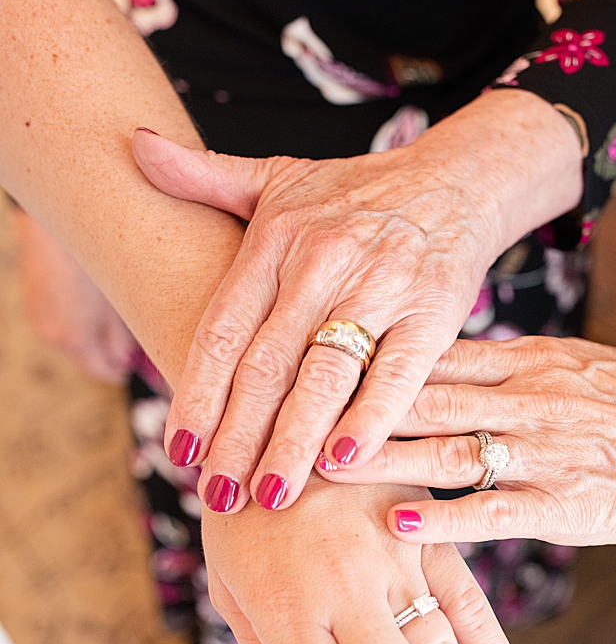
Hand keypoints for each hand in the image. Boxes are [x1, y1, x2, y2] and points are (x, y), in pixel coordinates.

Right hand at [14, 206, 134, 382]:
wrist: (53, 231)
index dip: (119, 370)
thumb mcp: (114, 302)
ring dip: (92, 340)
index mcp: (75, 338)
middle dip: (106, 356)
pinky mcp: (35, 308)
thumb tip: (124, 357)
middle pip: (86, 359)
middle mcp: (53, 336)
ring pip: (73, 344)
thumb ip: (119, 336)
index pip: (101, 369)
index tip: (133, 366)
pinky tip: (91, 308)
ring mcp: (41, 322)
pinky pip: (60, 328)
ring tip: (113, 322)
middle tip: (129, 345)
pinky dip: (77, 325)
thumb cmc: (91, 263)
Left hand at [133, 89, 581, 515]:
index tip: (180, 450)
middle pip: (267, 364)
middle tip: (218, 495)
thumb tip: (132, 148)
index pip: (223, 329)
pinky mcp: (433, 311)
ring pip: (325, 376)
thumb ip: (206, 176)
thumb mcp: (282, 175)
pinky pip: (398, 373)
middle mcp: (323, 263)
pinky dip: (372, 418)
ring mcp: (380, 288)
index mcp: (278, 240)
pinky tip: (346, 462)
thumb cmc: (361, 191)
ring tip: (271, 495)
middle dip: (239, 436)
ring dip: (295, 442)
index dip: (199, 393)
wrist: (456, 180)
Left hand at [321, 337, 615, 547]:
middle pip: (424, 397)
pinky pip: (493, 510)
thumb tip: (456, 350)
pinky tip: (398, 524)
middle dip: (354, 406)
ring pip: (447, 451)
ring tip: (322, 467)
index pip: (433, 353)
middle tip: (289, 412)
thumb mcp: (585, 363)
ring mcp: (544, 452)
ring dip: (382, 459)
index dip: (368, 358)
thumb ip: (518, 362)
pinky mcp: (562, 505)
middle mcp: (529, 399)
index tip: (312, 360)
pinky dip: (443, 518)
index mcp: (531, 361)